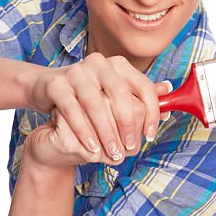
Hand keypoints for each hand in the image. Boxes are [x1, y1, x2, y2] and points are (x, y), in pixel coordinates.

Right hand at [26, 53, 172, 165]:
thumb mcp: (115, 92)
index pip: (142, 86)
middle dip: (127, 124)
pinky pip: (72, 109)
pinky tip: (91, 147)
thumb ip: (140, 93)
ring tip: (112, 152)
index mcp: (118, 65)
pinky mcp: (56, 84)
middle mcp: (99, 63)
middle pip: (120, 93)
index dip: (151, 112)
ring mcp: (76, 72)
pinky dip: (84, 130)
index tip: (150, 135)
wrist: (47, 88)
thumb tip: (168, 90)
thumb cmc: (88, 93)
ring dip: (106, 131)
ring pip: (95, 103)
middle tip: (130, 147)